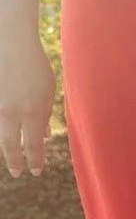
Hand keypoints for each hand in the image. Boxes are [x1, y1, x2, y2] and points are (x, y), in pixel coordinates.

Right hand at [0, 37, 56, 177]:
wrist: (11, 45)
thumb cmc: (35, 67)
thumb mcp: (47, 92)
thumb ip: (45, 115)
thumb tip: (44, 136)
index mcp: (33, 111)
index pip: (33, 146)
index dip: (35, 160)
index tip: (36, 171)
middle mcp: (13, 113)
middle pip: (12, 145)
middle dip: (15, 162)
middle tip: (18, 173)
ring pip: (2, 136)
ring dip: (7, 151)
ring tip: (11, 162)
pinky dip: (4, 132)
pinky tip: (7, 138)